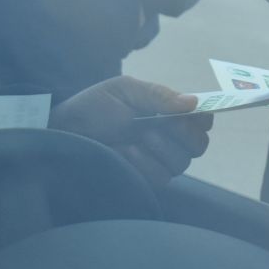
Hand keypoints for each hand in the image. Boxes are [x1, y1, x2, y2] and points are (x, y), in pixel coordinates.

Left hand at [51, 75, 211, 187]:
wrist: (65, 131)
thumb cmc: (94, 107)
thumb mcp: (124, 90)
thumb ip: (158, 95)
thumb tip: (193, 103)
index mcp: (168, 112)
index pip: (202, 119)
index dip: (203, 117)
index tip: (192, 114)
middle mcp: (169, 138)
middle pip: (199, 144)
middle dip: (183, 134)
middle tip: (162, 124)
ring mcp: (158, 160)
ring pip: (181, 162)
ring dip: (161, 148)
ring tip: (137, 137)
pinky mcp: (144, 178)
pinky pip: (161, 177)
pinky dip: (145, 164)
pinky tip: (126, 152)